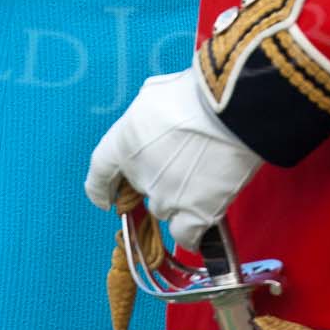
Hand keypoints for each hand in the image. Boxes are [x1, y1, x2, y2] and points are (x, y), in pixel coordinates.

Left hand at [85, 66, 261, 249]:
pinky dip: (192, 231)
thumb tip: (149, 127)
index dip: (99, 188)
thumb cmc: (194, 94)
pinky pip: (186, 235)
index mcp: (123, 144)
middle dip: (154, 178)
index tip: (103, 197)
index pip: (99, 173)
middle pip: (140, 188)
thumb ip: (143, 120)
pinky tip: (201, 217)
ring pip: (163, 209)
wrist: (231, 112)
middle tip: (178, 160)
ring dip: (174, 198)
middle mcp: (140, 177)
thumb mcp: (154, 94)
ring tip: (199, 177)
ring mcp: (167, 199)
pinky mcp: (196, 216)